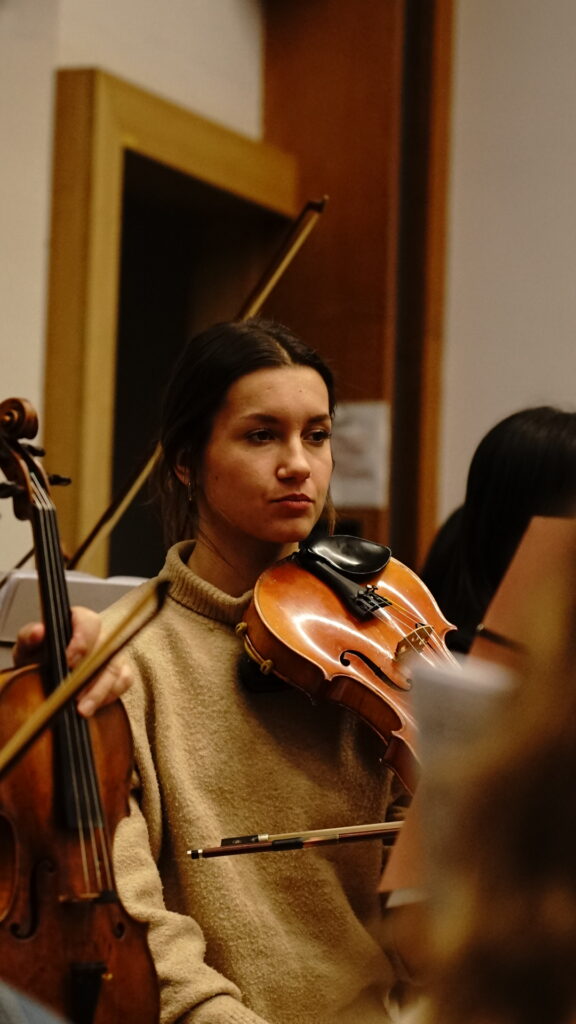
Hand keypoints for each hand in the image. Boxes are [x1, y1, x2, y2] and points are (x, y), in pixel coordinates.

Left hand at [12, 606, 132, 716]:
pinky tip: (93, 707)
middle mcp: (99, 635)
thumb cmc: (38, 658)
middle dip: (91, 674)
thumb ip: (29, 637)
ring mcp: (111, 654)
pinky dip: (109, 695)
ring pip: (115, 668)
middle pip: (106, 647)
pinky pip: (124, 681)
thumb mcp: (27, 647)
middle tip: (74, 694)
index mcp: (77, 622)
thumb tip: (39, 631)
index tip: (67, 661)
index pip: (89, 623)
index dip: (81, 641)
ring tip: (82, 710)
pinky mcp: (119, 672)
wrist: (41, 678)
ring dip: (99, 691)